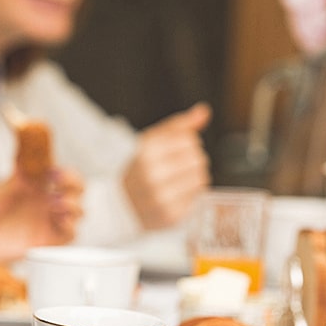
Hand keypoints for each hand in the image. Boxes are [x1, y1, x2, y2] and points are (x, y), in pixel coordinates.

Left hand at [0, 168, 83, 268]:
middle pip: (78, 190)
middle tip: (54, 182)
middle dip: (73, 183)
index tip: (51, 171)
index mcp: (40, 186)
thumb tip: (15, 117)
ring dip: (73, 204)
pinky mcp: (46, 241)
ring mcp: (49, 222)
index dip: (66, 172)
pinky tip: (58, 220)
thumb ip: (12, 160)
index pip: (65, 174)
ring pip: (79, 211)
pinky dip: (69, 226)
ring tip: (54, 203)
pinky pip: (70, 234)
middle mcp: (48, 203)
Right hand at [124, 102, 211, 229]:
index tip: (176, 151)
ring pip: (201, 178)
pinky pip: (197, 197)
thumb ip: (179, 126)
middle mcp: (153, 174)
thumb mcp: (152, 141)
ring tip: (179, 180)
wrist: (120, 205)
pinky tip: (177, 194)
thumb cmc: (139, 169)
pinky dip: (192, 194)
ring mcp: (162, 197)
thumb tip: (204, 111)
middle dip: (193, 161)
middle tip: (178, 167)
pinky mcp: (171, 215)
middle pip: (198, 159)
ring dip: (195, 177)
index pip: (190, 140)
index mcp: (147, 152)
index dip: (188, 144)